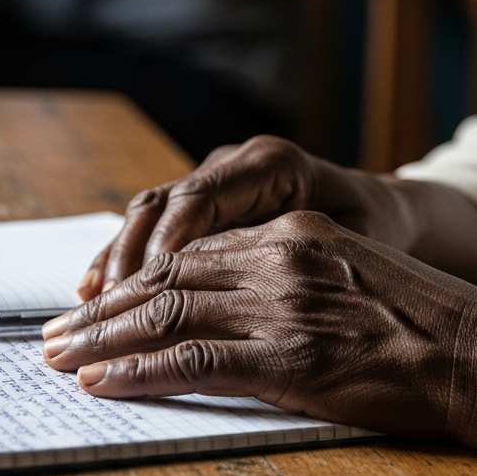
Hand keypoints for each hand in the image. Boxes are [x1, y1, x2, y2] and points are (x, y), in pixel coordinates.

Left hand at [46, 210, 476, 446]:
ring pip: (168, 317)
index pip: (195, 255)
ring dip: (103, 339)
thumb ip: (292, 281)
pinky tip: (101, 383)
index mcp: (296, 234)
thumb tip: (229, 311)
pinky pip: (195, 364)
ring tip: (58, 357)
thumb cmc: (425, 326)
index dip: (137, 281)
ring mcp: (283, 308)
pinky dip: (139, 372)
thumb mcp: (355, 278)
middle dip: (102, 310)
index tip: (98, 302)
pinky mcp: (289, 360)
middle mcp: (282, 259)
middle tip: (53, 332)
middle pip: (168, 281)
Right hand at [77, 137, 404, 299]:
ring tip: (89, 306)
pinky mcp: (208, 207)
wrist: (388, 215)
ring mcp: (218, 182)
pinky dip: (130, 260)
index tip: (139, 292)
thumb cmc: (376, 234)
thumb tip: (236, 293)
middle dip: (127, 259)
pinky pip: (158, 229)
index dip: (164, 245)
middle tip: (97, 311)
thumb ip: (292, 258)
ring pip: (151, 215)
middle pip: (164, 204)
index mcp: (272, 164)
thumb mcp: (351, 244)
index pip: (200, 199)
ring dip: (118, 261)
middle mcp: (236, 165)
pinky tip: (101, 291)